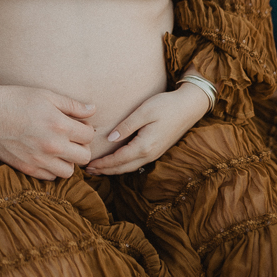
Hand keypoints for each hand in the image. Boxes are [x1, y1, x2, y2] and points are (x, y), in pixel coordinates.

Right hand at [0, 85, 95, 179]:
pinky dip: (51, 168)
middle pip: (84, 157)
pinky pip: (50, 177)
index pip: (89, 136)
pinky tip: (45, 155)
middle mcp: (52, 146)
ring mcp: (39, 160)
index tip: (76, 125)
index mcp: (60, 125)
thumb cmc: (17, 99)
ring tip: (59, 149)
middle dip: (81, 147)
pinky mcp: (27, 169)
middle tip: (71, 139)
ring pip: (69, 172)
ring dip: (68, 161)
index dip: (85, 129)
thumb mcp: (46, 95)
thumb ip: (72, 105)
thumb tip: (93, 109)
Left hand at [85, 83, 208, 176]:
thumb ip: (126, 126)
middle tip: (88, 170)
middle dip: (105, 170)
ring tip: (99, 169)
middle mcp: (149, 154)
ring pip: (130, 167)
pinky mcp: (157, 150)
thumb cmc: (166, 105)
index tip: (87, 165)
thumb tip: (110, 138)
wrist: (189, 107)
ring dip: (114, 169)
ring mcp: (154, 154)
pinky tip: (117, 162)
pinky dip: (123, 165)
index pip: (118, 160)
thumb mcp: (144, 111)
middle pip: (123, 168)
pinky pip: (136, 163)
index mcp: (144, 146)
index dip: (102, 164)